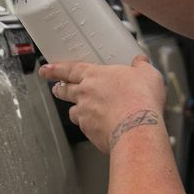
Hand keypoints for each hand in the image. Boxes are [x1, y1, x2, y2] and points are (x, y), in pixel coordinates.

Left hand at [40, 55, 165, 153]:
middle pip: (65, 90)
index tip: (46, 69)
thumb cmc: (141, 100)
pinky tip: (99, 127)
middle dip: (59, 88)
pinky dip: (89, 126)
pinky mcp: (89, 131)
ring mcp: (85, 114)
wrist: (137, 128)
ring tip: (79, 111)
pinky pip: (84, 127)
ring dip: (75, 110)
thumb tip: (141, 61)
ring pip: (73, 111)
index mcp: (95, 75)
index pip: (69, 69)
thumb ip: (141, 66)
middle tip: (56, 88)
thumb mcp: (147, 74)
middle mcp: (85, 94)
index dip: (55, 69)